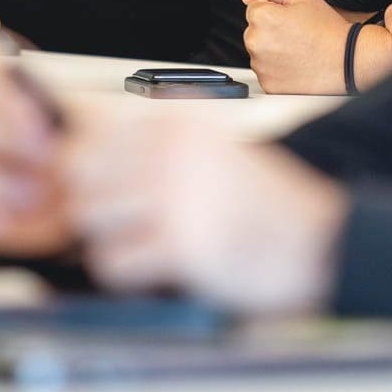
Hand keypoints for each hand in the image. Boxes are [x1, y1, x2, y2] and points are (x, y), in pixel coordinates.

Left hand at [66, 114, 347, 313]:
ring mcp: (176, 194)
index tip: (98, 187)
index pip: (88, 132)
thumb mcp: (208, 149)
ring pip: (88, 216)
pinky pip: (113, 261)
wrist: (317, 239)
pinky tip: (157, 267)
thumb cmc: (261, 202)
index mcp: (178, 119)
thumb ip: (150, 147)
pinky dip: (126, 272)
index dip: (83, 168)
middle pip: (78, 171)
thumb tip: (74, 157)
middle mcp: (173, 147)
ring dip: (108, 237)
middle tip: (119, 220)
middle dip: (89, 200)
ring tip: (145, 244)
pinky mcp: (182, 243)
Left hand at [241, 0, 354, 93]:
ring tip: (298, 49)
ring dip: (272, 49)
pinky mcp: (268, 84)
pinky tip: (296, 63)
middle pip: (254, 30)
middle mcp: (256, 42)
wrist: (347, 60)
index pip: (254, 7)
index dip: (275, 10)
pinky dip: (277, 68)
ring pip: (259, 51)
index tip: (292, 18)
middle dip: (271, 30)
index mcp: (262, 17)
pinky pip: (266, 71)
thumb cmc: (327, 29)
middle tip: (297, 33)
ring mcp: (261, 66)